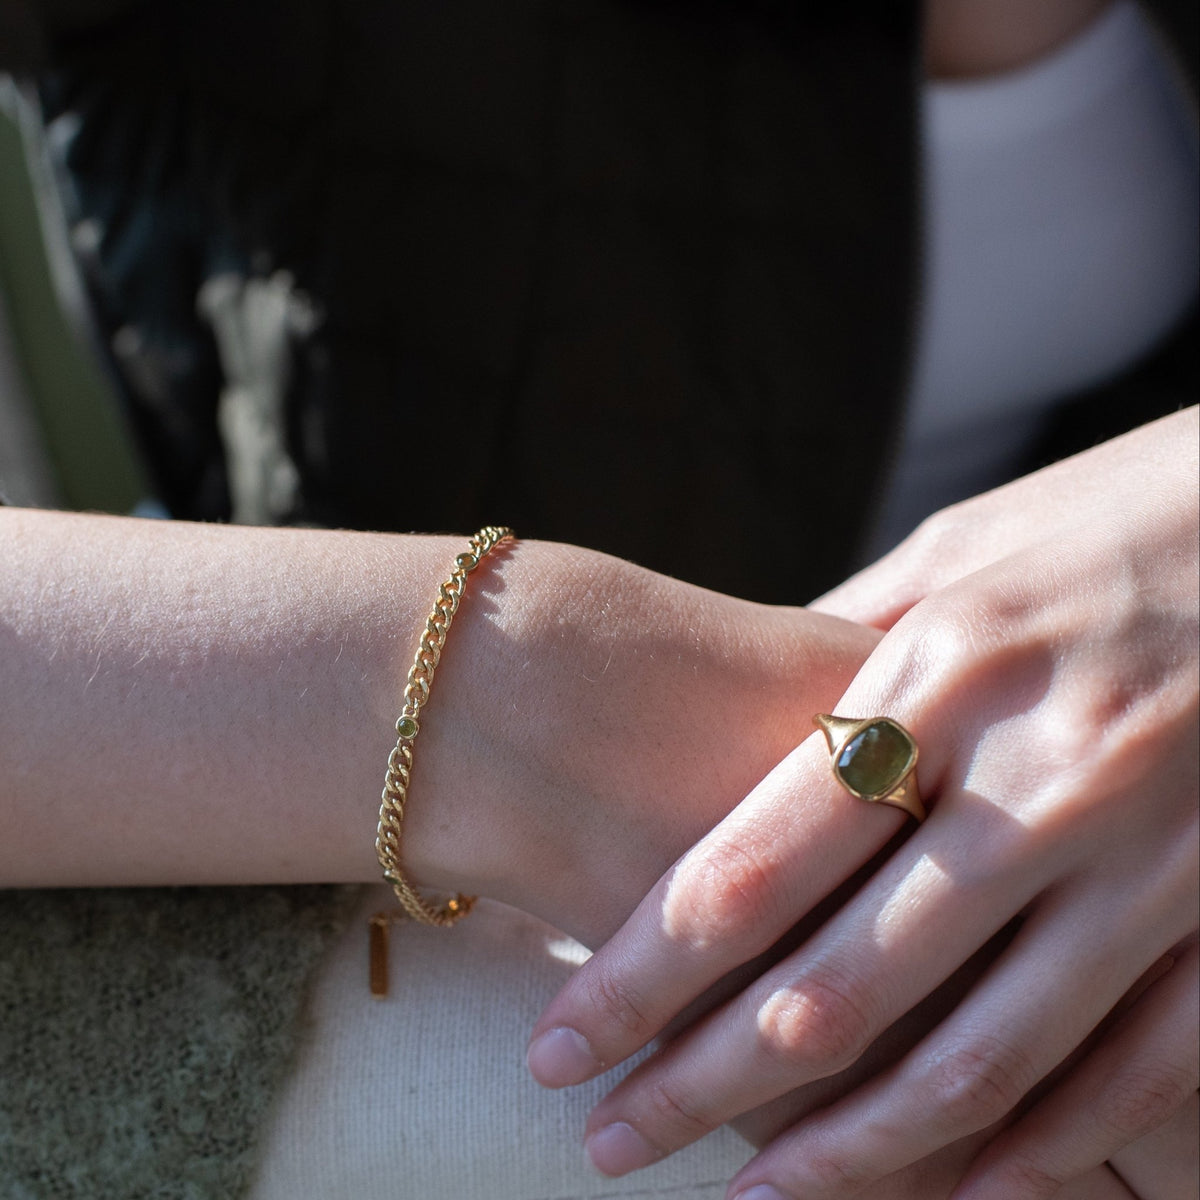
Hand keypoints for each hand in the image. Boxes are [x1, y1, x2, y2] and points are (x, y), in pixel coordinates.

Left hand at [526, 408, 1198, 1198]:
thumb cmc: (1121, 518)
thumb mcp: (969, 550)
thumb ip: (858, 641)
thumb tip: (764, 718)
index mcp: (949, 670)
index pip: (756, 859)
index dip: (643, 970)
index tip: (563, 1039)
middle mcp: (1042, 775)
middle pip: (839, 980)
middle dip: (706, 1080)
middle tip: (611, 1137)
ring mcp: (1154, 857)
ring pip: (976, 1056)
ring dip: (849, 1151)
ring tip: (750, 1199)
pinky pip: (1133, 1073)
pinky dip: (1037, 1154)